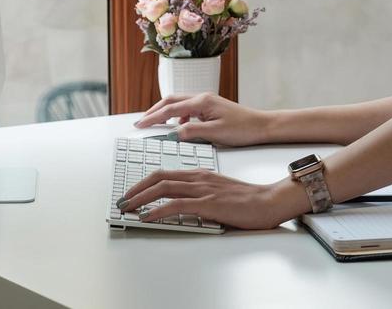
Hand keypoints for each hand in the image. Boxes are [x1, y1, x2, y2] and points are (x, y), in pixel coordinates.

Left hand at [116, 170, 302, 230]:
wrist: (268, 201)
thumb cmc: (246, 200)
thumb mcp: (218, 192)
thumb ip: (200, 194)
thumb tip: (180, 205)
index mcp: (200, 174)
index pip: (165, 173)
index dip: (144, 182)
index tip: (131, 191)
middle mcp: (198, 177)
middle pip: (159, 177)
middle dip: (136, 189)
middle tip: (122, 200)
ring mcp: (203, 189)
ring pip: (163, 188)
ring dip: (141, 198)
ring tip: (128, 208)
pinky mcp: (208, 203)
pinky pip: (176, 205)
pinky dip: (158, 210)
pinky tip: (148, 217)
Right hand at [132, 93, 273, 146]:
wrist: (262, 126)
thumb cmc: (243, 130)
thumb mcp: (215, 134)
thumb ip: (192, 132)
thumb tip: (173, 133)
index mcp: (201, 102)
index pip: (170, 109)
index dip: (153, 117)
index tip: (140, 124)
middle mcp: (202, 98)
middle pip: (171, 101)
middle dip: (154, 110)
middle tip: (141, 121)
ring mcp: (207, 102)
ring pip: (179, 104)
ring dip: (166, 112)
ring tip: (155, 123)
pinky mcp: (211, 108)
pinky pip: (188, 109)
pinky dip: (178, 116)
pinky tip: (180, 127)